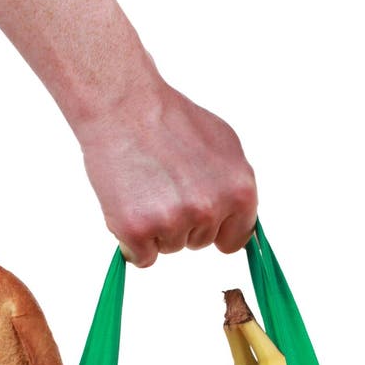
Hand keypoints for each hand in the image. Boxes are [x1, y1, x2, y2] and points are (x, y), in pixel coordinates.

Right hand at [79, 80, 257, 266]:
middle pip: (199, 242)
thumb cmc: (171, 121)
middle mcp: (210, 210)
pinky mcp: (138, 231)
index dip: (216, 229)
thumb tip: (241, 220)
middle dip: (181, 221)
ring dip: (156, 228)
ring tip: (145, 187)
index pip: (236, 239)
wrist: (123, 105)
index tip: (200, 217)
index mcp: (239, 191)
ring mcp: (174, 222)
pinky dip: (132, 242)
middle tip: (162, 183)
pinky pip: (141, 258)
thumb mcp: (224, 145)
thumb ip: (235, 187)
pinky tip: (128, 206)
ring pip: (169, 248)